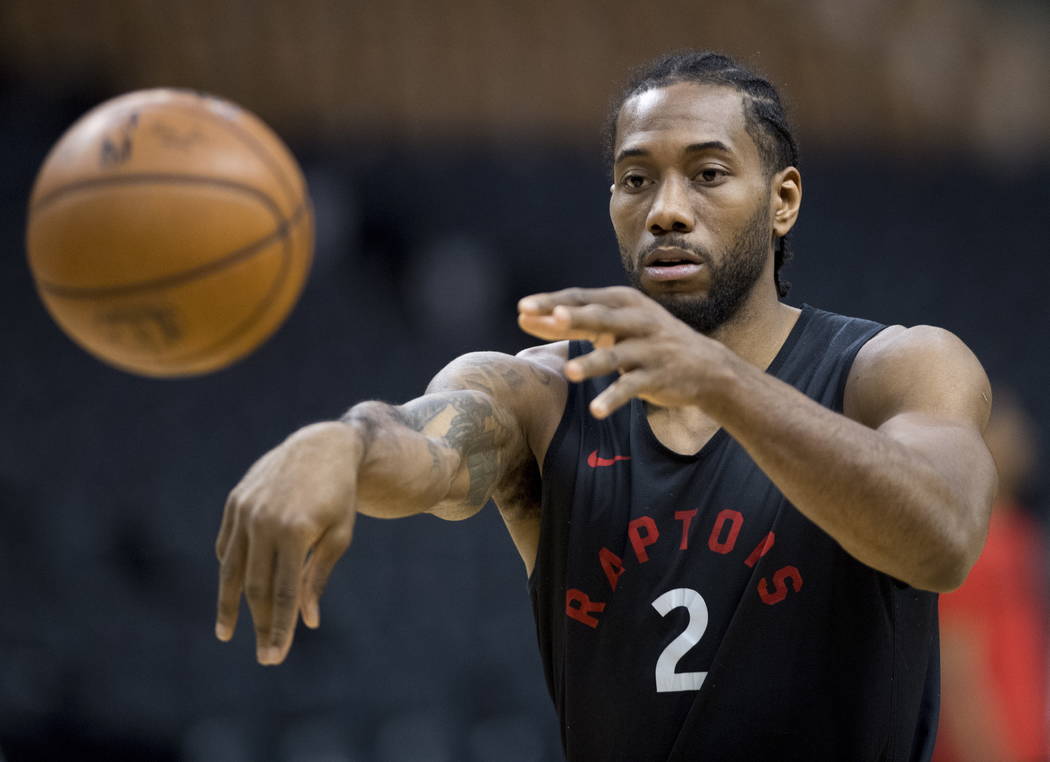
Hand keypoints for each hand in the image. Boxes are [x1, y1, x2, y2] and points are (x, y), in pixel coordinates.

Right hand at [214, 421, 360, 664]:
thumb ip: (318, 578)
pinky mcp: (235, 502)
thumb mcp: (338, 536)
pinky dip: (229, 568)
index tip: (274, 656)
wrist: (321, 446)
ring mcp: (244, 511)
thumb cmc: (338, 496)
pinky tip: (232, 589)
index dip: (279, 628)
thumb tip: (308, 622)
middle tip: (263, 654)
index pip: (282, 593)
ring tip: (227, 632)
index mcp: (294, 532)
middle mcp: (263, 522)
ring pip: (231, 569)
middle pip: (254, 586)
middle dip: (258, 623)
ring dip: (229, 604)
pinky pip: (227, 545)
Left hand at [517, 286, 732, 417]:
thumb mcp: (613, 326)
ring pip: (615, 356)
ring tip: (569, 373)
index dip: (552, 303)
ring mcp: (648, 349)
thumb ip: (571, 323)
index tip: (522, 307)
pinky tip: (596, 410)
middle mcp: (637, 320)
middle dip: (576, 318)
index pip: (582, 299)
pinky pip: (631, 388)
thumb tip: (523, 317)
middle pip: (601, 317)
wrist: (706, 366)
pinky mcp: (657, 376)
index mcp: (622, 302)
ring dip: (592, 364)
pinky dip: (613, 399)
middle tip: (553, 318)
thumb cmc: (646, 341)